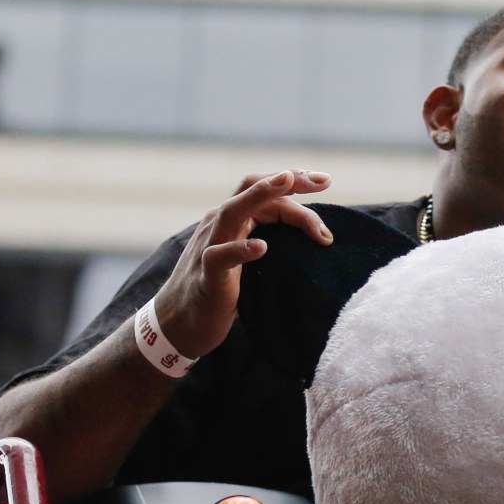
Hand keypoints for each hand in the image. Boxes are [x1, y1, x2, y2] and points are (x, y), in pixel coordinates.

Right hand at [156, 169, 331, 358]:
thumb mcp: (250, 261)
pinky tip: (261, 247)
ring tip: (289, 182)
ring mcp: (210, 245)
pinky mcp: (206, 274)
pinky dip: (240, 248)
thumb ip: (273, 243)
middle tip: (324, 180)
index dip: (294, 182)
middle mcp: (220, 224)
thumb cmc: (221, 290)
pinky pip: (220, 255)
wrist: (179, 324)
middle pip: (252, 188)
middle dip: (289, 180)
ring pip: (233, 210)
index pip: (265, 190)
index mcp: (233, 219)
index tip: (324, 180)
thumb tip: (317, 239)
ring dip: (262, 194)